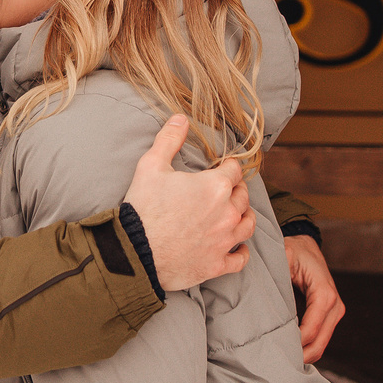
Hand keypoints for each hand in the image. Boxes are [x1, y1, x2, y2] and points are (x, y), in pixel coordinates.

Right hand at [123, 116, 251, 291]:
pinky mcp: (217, 264)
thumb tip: (181, 118)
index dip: (229, 166)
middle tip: (224, 190)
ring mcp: (224, 240)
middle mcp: (227, 212)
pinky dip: (240, 252)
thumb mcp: (151, 166)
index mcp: (216, 186)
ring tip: (236, 214)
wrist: (135, 251)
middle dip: (235, 190)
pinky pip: (240, 258)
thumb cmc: (143, 207)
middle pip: (243, 196)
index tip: (223, 167)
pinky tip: (237, 248)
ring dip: (244, 216)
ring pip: (248, 225)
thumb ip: (169, 139)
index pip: (235, 170)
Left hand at [282, 232, 345, 363]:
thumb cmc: (294, 251)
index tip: (272, 348)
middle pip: (318, 344)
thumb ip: (273, 274)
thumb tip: (257, 295)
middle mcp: (335, 305)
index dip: (293, 343)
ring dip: (302, 354)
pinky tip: (287, 350)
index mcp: (324, 293)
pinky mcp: (330, 317)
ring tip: (278, 358)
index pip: (311, 330)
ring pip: (320, 346)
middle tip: (273, 362)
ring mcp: (335, 313)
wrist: (306, 248)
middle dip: (298, 355)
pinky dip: (305, 348)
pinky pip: (319, 339)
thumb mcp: (283, 257)